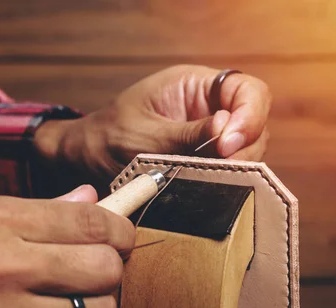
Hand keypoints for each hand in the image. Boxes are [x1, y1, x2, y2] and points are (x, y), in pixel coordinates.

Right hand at [0, 185, 133, 307]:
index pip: (89, 222)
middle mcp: (1, 273)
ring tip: (75, 291)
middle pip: (105, 269)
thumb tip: (90, 200)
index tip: (120, 231)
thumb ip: (30, 208)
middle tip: (98, 259)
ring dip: (98, 301)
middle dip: (112, 262)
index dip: (120, 226)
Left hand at [35, 65, 270, 181]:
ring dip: (234, 170)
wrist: (83, 160)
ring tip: (211, 184)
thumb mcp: (142, 136)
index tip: (228, 145)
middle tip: (220, 172)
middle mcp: (207, 108)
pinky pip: (226, 170)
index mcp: (194, 87)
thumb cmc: (105, 138)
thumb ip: (185, 135)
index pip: (247, 90)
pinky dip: (223, 182)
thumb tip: (228, 129)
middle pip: (253, 124)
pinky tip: (208, 192)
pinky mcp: (202, 161)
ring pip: (244, 151)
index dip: (249, 116)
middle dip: (243, 149)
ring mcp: (207, 136)